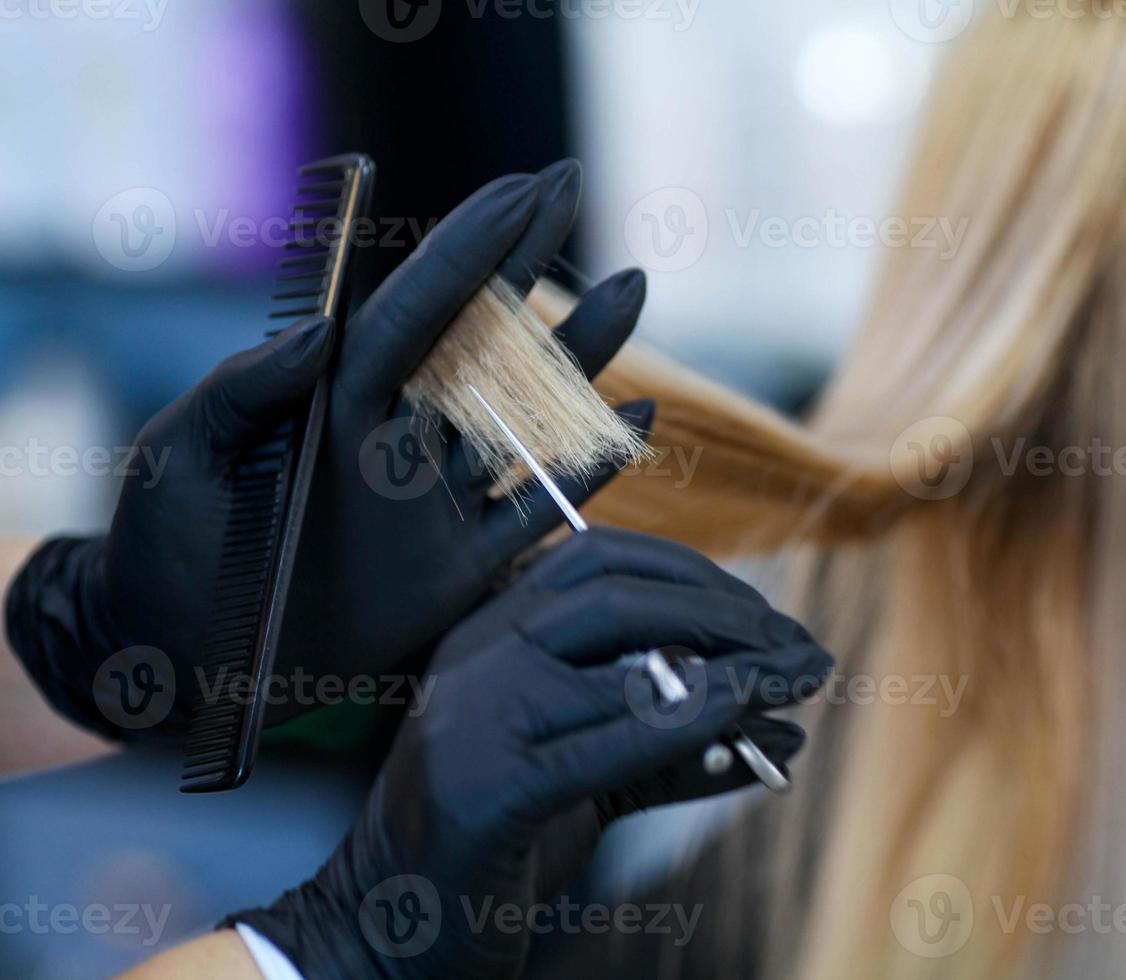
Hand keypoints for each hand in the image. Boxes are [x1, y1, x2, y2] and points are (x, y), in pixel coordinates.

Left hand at [4, 161, 651, 733]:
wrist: (186, 672)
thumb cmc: (164, 561)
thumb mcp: (177, 462)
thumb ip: (245, 393)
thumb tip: (320, 330)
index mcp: (333, 404)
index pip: (415, 312)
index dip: (469, 250)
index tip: (521, 190)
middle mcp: (393, 440)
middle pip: (478, 338)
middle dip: (525, 260)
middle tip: (569, 185)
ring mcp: (431, 504)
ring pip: (525, 415)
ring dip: (579, 354)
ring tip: (631, 287)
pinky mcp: (456, 573)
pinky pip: (536, 512)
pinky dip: (590, 470)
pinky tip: (637, 418)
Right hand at [226, 529, 831, 978]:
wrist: (386, 931)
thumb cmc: (498, 844)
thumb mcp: (590, 776)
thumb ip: (673, 743)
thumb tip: (778, 722)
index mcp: (489, 633)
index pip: (600, 560)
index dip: (697, 577)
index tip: (766, 619)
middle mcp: (475, 655)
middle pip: (616, 590)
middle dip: (726, 611)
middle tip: (800, 651)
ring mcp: (474, 717)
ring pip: (619, 656)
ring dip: (730, 664)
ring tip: (796, 681)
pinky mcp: (488, 791)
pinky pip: (607, 739)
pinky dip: (688, 721)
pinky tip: (746, 717)